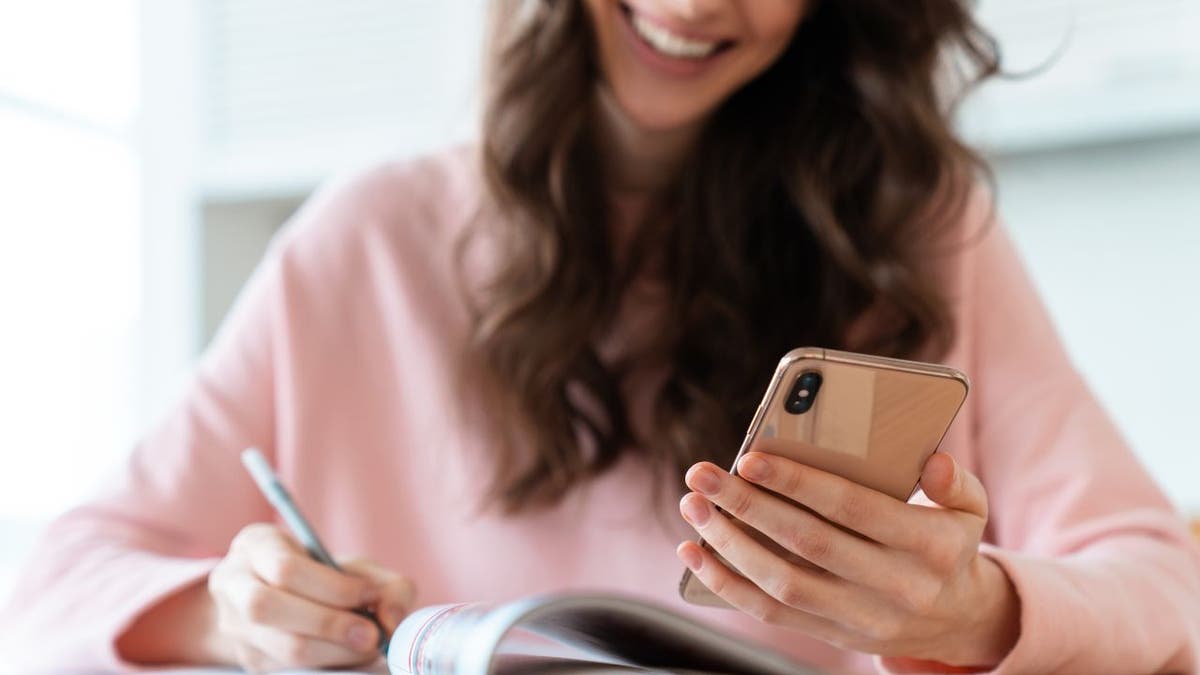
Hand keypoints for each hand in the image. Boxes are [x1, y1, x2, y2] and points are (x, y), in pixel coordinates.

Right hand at [206, 523, 415, 671]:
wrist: (289, 601)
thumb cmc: (328, 578)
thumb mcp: (357, 568)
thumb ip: (387, 586)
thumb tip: (392, 619)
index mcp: (255, 545)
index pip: (285, 568)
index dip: (331, 587)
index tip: (368, 595)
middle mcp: (232, 583)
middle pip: (267, 608)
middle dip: (328, 624)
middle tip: (371, 635)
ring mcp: (233, 625)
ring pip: (276, 646)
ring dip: (330, 651)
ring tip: (364, 647)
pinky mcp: (248, 660)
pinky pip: (285, 670)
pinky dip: (324, 666)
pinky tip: (347, 658)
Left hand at [676, 449, 1019, 667]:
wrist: (956, 620)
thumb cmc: (948, 543)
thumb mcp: (969, 509)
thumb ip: (954, 481)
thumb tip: (932, 460)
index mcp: (930, 546)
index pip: (853, 509)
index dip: (799, 483)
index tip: (750, 458)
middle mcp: (896, 587)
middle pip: (808, 543)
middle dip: (747, 506)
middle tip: (702, 475)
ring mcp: (862, 618)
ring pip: (783, 583)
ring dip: (728, 544)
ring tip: (693, 507)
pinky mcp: (833, 635)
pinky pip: (771, 613)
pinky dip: (726, 583)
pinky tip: (695, 551)